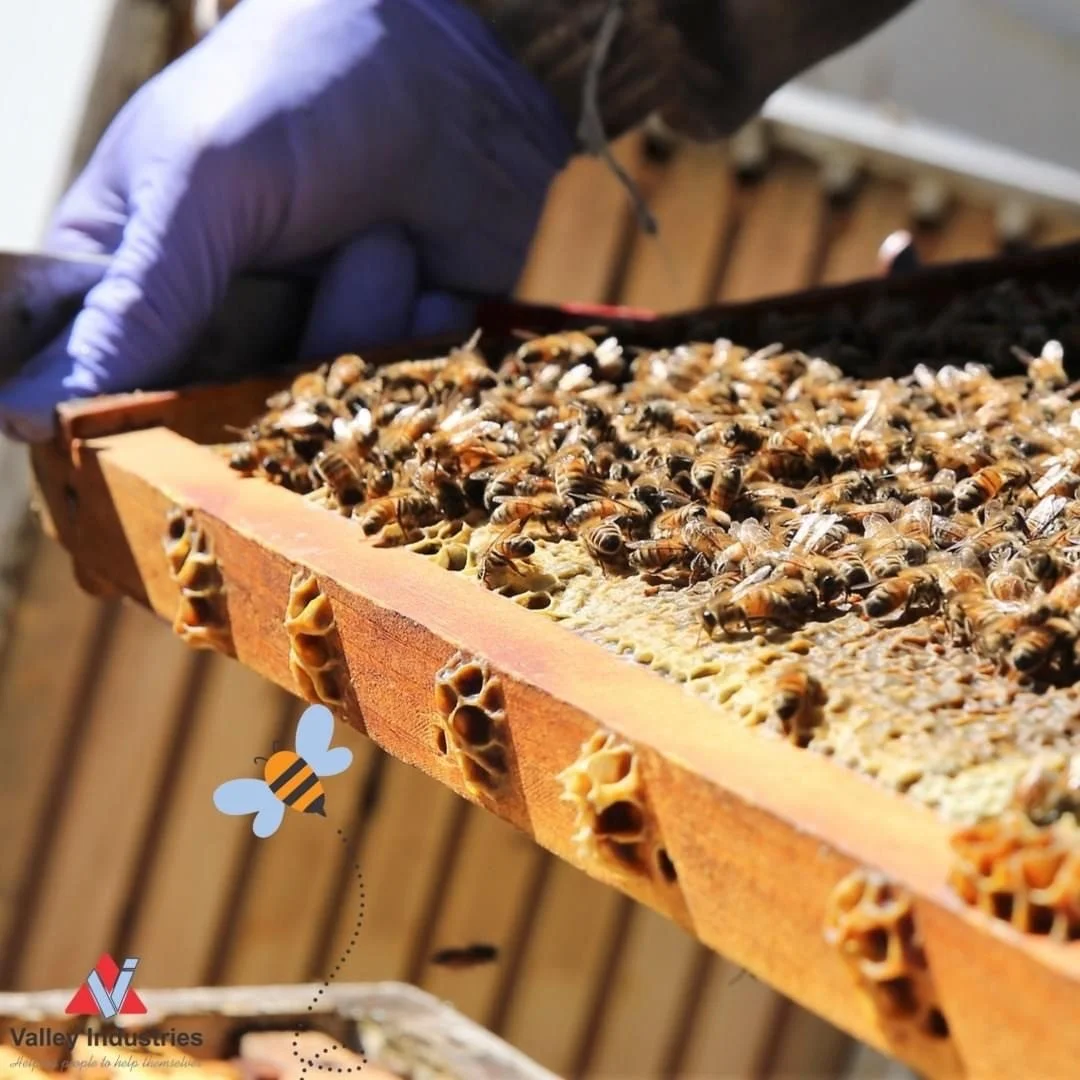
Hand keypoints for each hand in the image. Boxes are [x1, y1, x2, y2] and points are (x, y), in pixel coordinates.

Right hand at [0, 0, 572, 440]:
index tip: (179, 412)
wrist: (449, 74)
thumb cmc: (299, 89)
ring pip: (318, 419)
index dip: (129, 424)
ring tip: (386, 240)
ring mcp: (307, 352)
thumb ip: (133, 301)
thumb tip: (24, 415)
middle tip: (312, 283)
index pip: (97, 397)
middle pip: (219, 432)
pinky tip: (435, 282)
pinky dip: (421, 341)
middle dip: (277, 370)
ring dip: (362, 321)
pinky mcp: (388, 363)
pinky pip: (398, 403)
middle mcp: (218, 336)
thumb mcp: (200, 179)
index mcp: (134, 286)